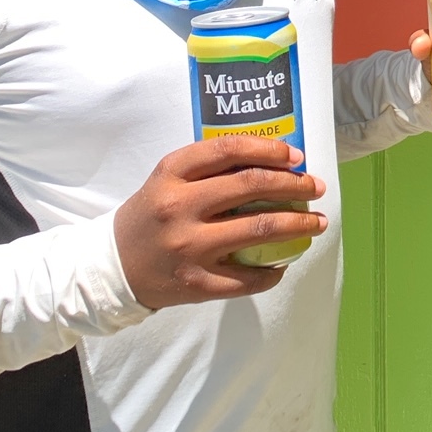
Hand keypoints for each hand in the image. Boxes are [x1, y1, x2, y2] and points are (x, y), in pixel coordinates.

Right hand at [113, 137, 326, 309]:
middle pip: (252, 186)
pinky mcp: (196, 283)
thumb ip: (211, 169)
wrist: (112, 267)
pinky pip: (248, 278)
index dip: (269, 149)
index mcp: (171, 175)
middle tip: (316, 187)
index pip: (228, 149)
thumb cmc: (152, 216)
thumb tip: (275, 161)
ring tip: (318, 223)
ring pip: (259, 229)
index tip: (296, 155)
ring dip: (299, 225)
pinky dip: (275, 271)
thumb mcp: (169, 181)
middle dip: (295, 185)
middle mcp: (179, 208)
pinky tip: (285, 262)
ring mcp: (189, 248)